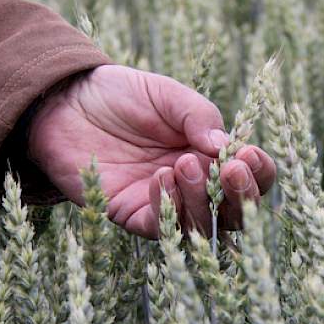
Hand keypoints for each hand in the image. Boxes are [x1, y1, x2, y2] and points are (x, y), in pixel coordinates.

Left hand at [27, 65, 275, 237]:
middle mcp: (195, 186)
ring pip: (200, 225)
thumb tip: (223, 145)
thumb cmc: (121, 95)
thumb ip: (199, 116)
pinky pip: (159, 228)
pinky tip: (160, 177)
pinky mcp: (131, 215)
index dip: (258, 172)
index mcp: (212, 156)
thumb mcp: (168, 94)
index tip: (248, 154)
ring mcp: (165, 205)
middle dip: (240, 196)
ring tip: (183, 162)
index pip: (251, 176)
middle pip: (235, 212)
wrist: (66, 101)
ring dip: (200, 199)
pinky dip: (166, 207)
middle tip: (229, 169)